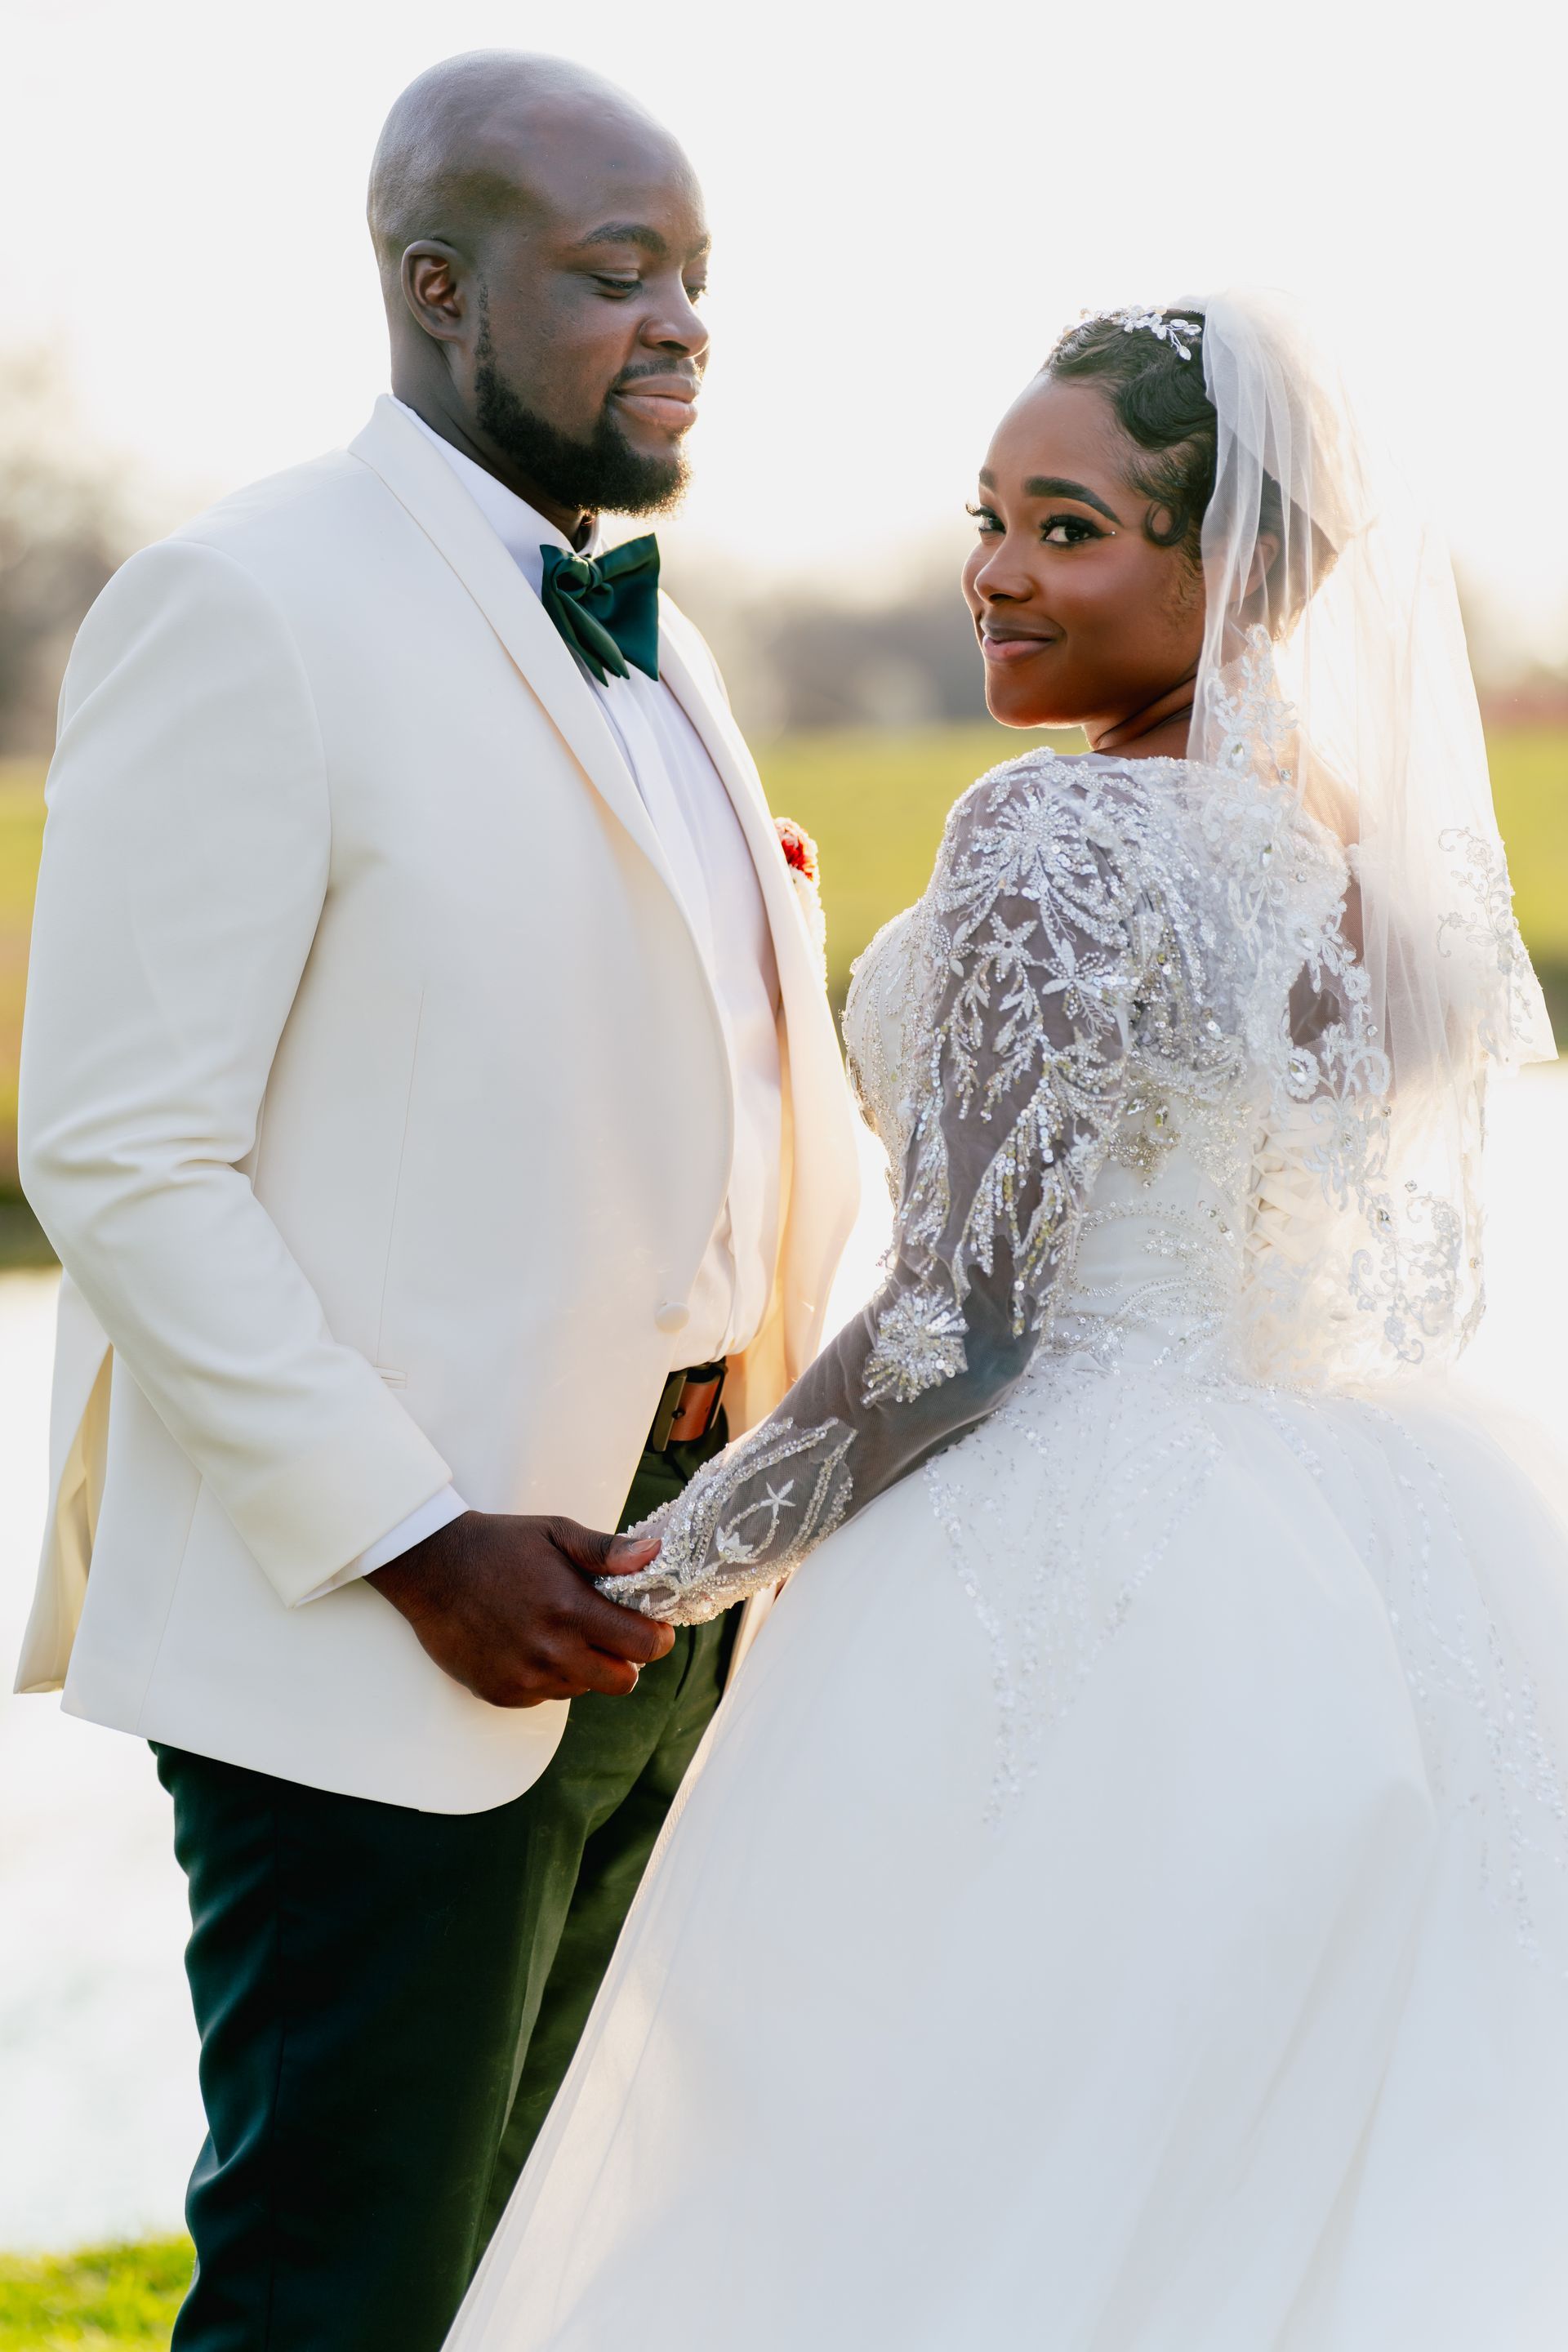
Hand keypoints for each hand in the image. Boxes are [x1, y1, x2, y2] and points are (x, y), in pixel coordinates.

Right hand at [368, 1512, 673, 1707]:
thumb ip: (608, 1550)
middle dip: (626, 1659)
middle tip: (609, 1632)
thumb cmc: (497, 1546)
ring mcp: (525, 1678)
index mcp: (571, 1609)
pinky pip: (546, 1696)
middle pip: (622, 1681)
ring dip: (584, 1666)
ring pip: (583, 1688)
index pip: (644, 1646)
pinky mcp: (502, 1694)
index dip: (657, 1638)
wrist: (430, 1568)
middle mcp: (551, 1651)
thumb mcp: (556, 1534)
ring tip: (558, 1630)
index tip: (653, 1626)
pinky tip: (528, 1643)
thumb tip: (655, 1554)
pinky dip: (548, 1676)